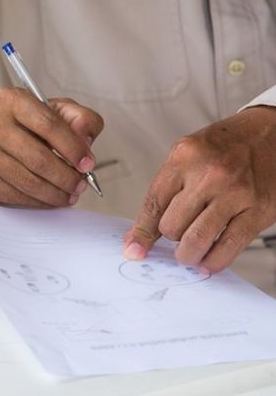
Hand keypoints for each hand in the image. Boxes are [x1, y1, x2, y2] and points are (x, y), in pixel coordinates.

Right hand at [0, 87, 103, 206]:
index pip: (49, 125)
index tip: (88, 163)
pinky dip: (37, 201)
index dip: (73, 148)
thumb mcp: (50, 109)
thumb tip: (85, 139)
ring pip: (27, 182)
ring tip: (69, 195)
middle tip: (80, 185)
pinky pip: (13, 195)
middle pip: (39, 159)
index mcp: (11, 100)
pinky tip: (48, 198)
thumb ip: (77, 118)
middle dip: (67, 177)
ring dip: (55, 194)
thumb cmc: (19, 124)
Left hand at [124, 105, 275, 272]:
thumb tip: (143, 231)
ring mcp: (235, 194)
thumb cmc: (226, 147)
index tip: (134, 249)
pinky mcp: (257, 212)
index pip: (153, 203)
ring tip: (188, 251)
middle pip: (171, 226)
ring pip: (195, 240)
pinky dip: (213, 261)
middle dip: (170, 236)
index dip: (141, 232)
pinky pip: (228, 247)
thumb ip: (166, 189)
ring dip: (187, 254)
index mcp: (185, 157)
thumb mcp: (188, 155)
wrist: (271, 135)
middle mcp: (209, 174)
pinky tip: (207, 261)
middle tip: (178, 232)